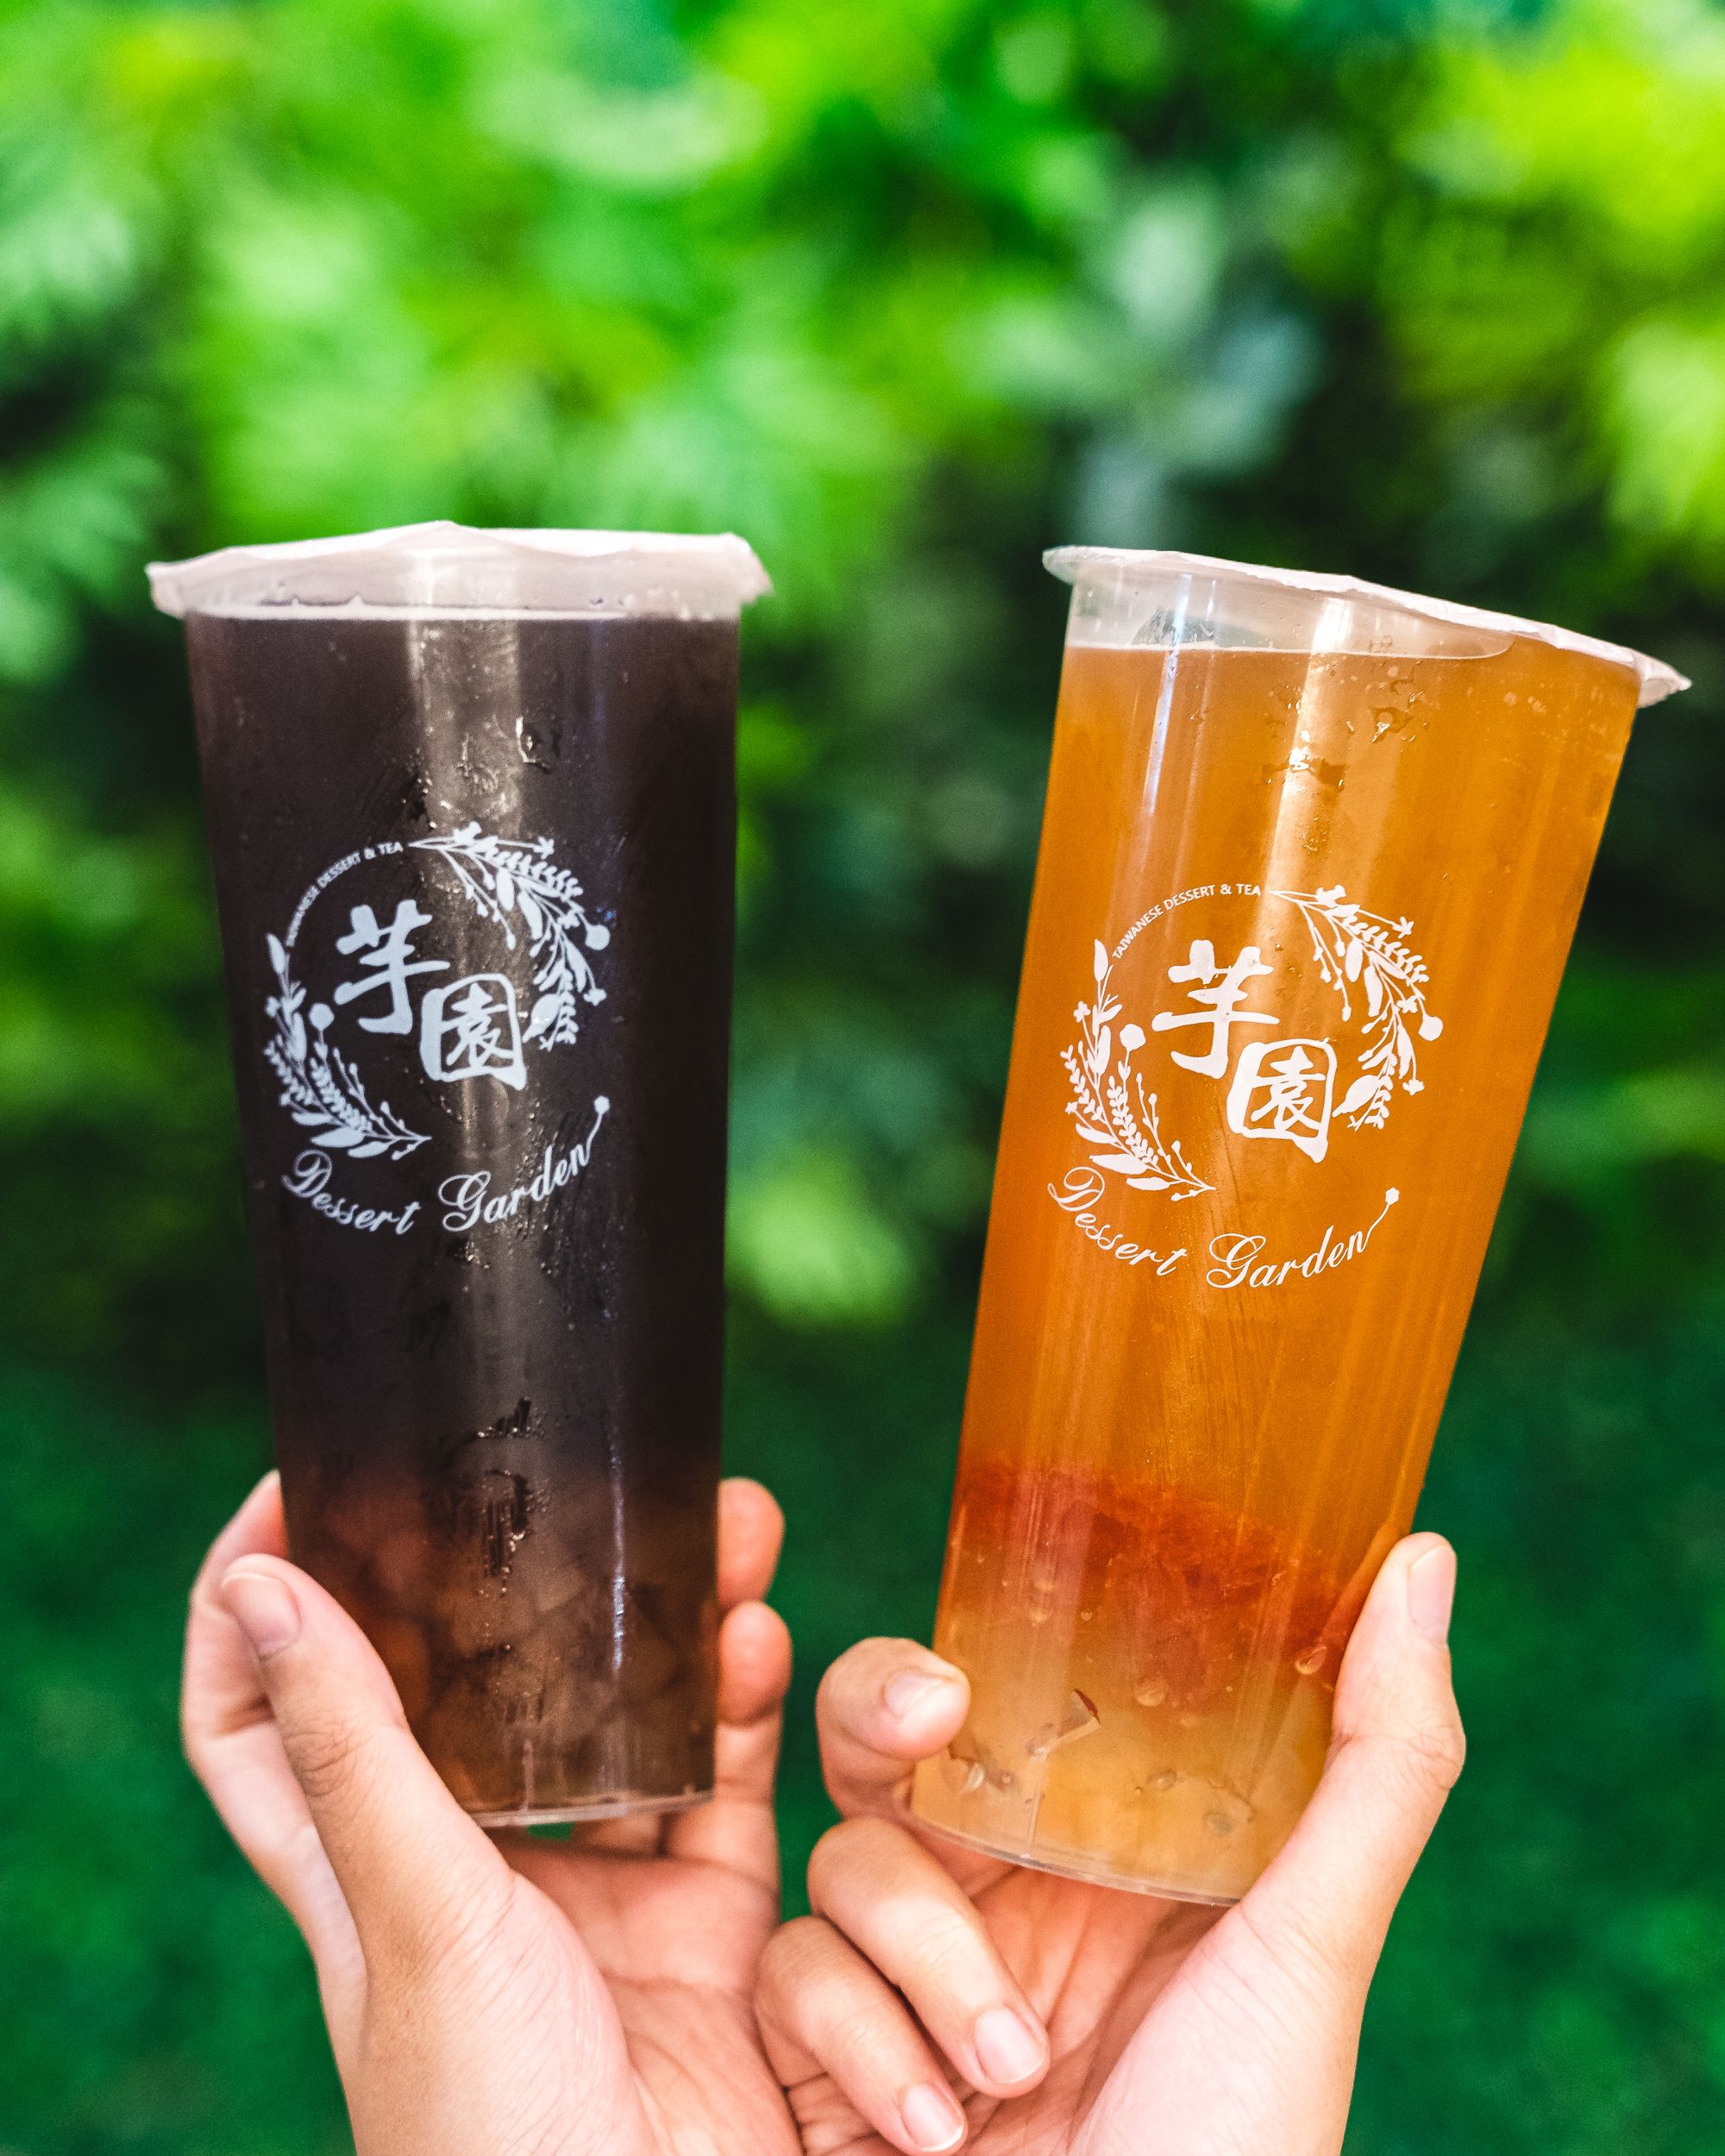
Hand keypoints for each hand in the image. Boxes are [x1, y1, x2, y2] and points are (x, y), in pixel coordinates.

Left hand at [183, 1470, 800, 2155]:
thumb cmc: (485, 2124)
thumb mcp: (413, 1915)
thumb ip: (355, 1751)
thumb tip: (255, 1586)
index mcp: (358, 1867)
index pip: (265, 1711)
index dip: (260, 1602)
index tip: (304, 1481)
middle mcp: (469, 1865)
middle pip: (482, 1679)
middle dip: (527, 1570)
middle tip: (572, 1467)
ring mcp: (591, 1889)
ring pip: (621, 1710)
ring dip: (669, 1613)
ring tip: (726, 1520)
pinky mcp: (702, 1918)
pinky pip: (728, 1779)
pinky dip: (749, 1703)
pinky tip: (763, 1634)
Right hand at [757, 1533, 1463, 2155]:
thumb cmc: (1242, 2150)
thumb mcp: (1312, 1951)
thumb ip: (1377, 1763)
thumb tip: (1423, 1555)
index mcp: (1102, 1848)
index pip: (1006, 1699)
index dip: (959, 1660)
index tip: (953, 1686)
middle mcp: (1001, 1895)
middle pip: (884, 1748)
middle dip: (877, 1725)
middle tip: (918, 1738)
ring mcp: (913, 1980)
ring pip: (843, 1865)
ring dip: (922, 1965)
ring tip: (1007, 2073)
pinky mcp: (836, 2061)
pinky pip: (796, 1980)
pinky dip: (863, 2047)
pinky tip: (935, 2127)